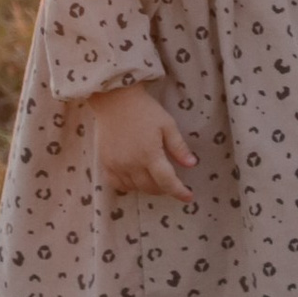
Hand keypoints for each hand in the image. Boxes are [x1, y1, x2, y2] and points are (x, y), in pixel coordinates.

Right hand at [89, 81, 196, 199]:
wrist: (115, 100)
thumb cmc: (144, 110)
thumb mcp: (167, 125)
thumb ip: (178, 147)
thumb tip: (192, 164)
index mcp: (150, 155)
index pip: (167, 182)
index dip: (179, 192)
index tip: (189, 197)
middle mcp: (132, 164)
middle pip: (151, 188)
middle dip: (164, 188)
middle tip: (172, 182)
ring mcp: (116, 166)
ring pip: (135, 188)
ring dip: (147, 187)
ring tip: (155, 178)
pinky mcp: (105, 163)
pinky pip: (117, 184)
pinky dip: (128, 186)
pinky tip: (135, 178)